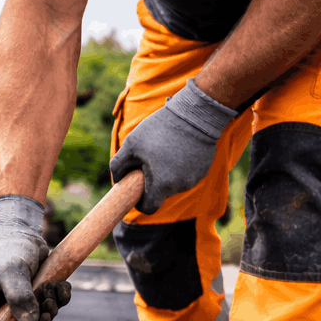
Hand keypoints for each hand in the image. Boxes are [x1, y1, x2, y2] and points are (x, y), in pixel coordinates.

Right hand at [0, 195, 66, 320]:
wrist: (23, 230)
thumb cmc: (10, 249)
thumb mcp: (12, 271)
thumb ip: (19, 297)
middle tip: (47, 313)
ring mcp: (14, 301)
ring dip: (49, 311)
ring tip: (54, 291)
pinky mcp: (31, 295)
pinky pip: (45, 307)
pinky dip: (57, 300)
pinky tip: (61, 286)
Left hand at [110, 78, 237, 214]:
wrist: (195, 112)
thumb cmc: (160, 128)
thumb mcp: (131, 144)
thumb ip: (118, 165)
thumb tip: (117, 180)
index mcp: (161, 185)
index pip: (149, 208)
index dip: (141, 202)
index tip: (138, 191)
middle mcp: (179, 186)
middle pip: (161, 194)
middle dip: (153, 184)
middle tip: (150, 163)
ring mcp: (194, 178)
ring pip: (174, 185)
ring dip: (167, 175)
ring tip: (165, 153)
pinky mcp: (203, 169)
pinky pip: (187, 175)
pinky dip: (180, 167)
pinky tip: (179, 150)